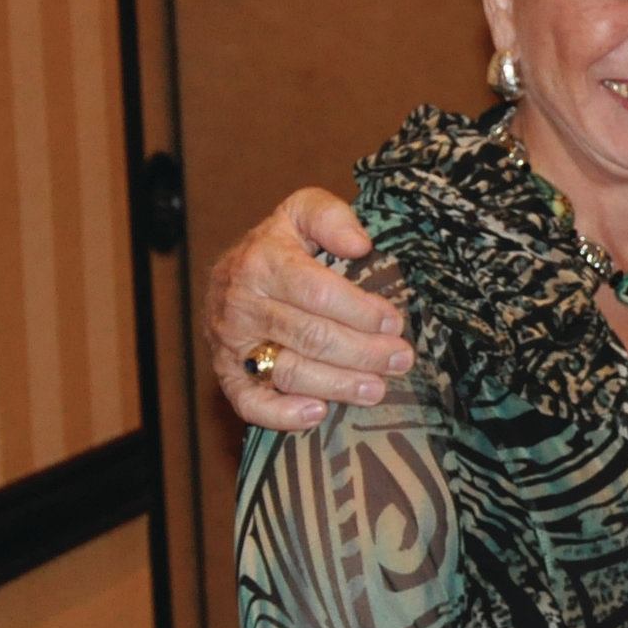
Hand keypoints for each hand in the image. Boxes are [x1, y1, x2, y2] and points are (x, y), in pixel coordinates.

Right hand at [205, 190, 411, 428]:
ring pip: (289, 371)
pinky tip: (318, 414)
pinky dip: (281, 414)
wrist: (231, 272)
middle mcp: (241, 304)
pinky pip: (248, 402)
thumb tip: (359, 244)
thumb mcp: (301, 213)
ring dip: (338, 384)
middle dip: (363, 352)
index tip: (394, 323)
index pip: (317, 293)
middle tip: (401, 360)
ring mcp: (231, 343)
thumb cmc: (281, 245)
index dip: (360, 311)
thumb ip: (329, 217)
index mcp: (262, 262)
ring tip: (378, 389)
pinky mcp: (226, 374)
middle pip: (311, 336)